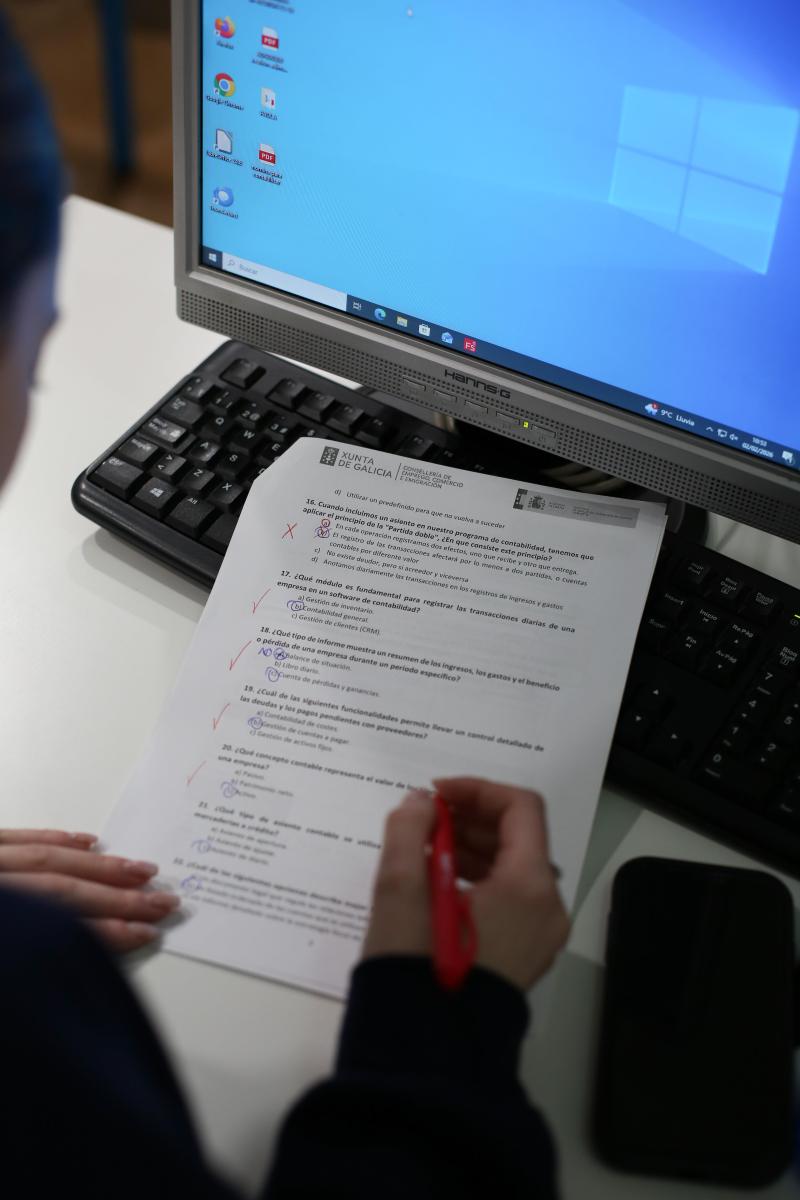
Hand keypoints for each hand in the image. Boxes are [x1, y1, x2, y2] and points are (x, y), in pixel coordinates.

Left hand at [0, 828, 178, 952]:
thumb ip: (32, 957)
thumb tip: (84, 956)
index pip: (56, 926)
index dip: (104, 932)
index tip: (144, 933)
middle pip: (60, 890)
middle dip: (117, 896)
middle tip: (160, 902)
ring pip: (47, 857)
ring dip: (99, 865)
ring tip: (141, 871)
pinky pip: (19, 836)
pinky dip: (56, 838)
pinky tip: (88, 842)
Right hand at [363, 778, 568, 990]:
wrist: (425, 1057)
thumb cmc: (415, 970)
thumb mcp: (400, 891)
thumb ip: (409, 831)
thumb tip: (420, 803)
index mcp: (529, 887)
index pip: (520, 808)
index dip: (476, 789)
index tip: (433, 793)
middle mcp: (547, 910)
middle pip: (520, 837)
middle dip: (470, 818)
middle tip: (423, 819)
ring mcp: (539, 938)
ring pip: (515, 868)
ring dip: (472, 847)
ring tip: (422, 850)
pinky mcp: (523, 958)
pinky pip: (510, 900)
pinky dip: (478, 878)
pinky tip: (435, 884)